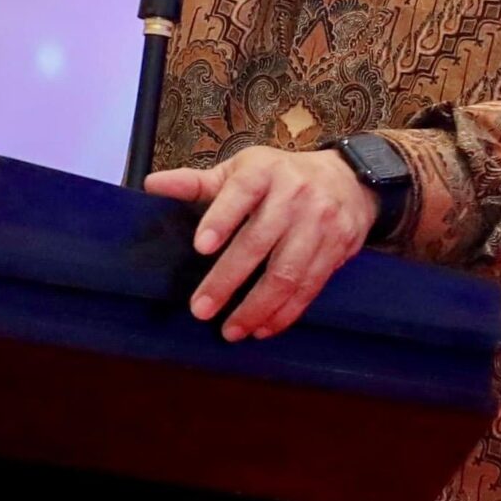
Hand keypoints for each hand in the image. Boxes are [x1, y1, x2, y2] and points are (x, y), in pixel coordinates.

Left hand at [143, 147, 377, 341]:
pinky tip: (263, 328)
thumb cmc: (279, 176)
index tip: (200, 247)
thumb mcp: (241, 170)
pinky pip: (309, 286)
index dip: (221, 219)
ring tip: (231, 329)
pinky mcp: (336, 249)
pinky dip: (285, 313)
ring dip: (257, 307)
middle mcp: (293, 195)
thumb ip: (198, 183)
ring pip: (285, 272)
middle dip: (228, 279)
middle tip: (200, 309)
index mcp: (264, 171)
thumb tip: (152, 184)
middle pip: (258, 242)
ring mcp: (318, 223)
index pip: (241, 193)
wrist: (348, 179)